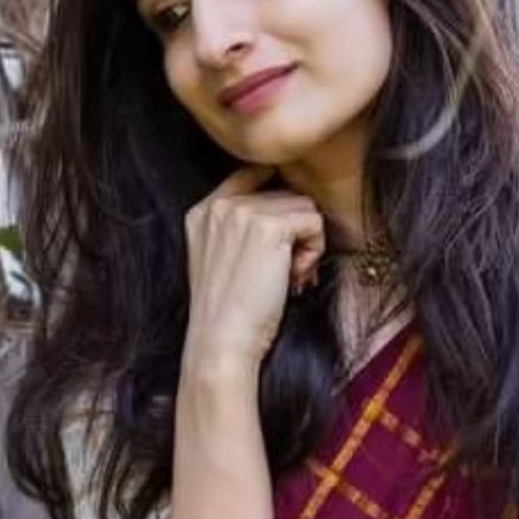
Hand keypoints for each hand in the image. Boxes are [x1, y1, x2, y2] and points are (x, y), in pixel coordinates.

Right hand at [183, 163, 327, 374]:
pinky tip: (296, 277)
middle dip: (293, 232)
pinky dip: (315, 251)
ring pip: (303, 206)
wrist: (221, 343)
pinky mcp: (269, 227)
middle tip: (286, 272)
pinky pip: (314, 222)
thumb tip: (289, 220)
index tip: (284, 239)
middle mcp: (220, 204)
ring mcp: (243, 212)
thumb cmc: (229, 315)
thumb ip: (240, 233)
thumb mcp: (221, 263)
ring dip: (306, 242)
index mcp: (204, 211)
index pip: (252, 175)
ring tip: (289, 277)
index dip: (278, 204)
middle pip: (283, 194)